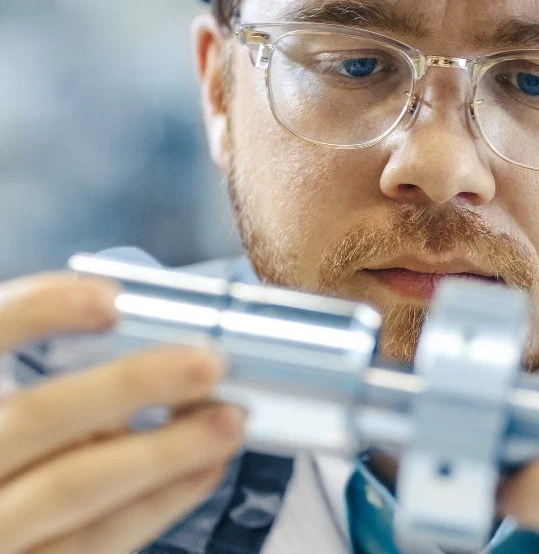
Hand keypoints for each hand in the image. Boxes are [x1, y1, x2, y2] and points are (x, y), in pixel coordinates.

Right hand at [0, 273, 245, 553]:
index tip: (112, 299)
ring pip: (72, 486)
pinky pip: (95, 543)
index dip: (37, 311)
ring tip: (228, 420)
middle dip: (128, 385)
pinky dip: (158, 501)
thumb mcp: (11, 409)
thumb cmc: (14, 457)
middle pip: (33, 418)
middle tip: (207, 363)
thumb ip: (44, 389)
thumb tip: (146, 360)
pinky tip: (205, 468)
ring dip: (162, 450)